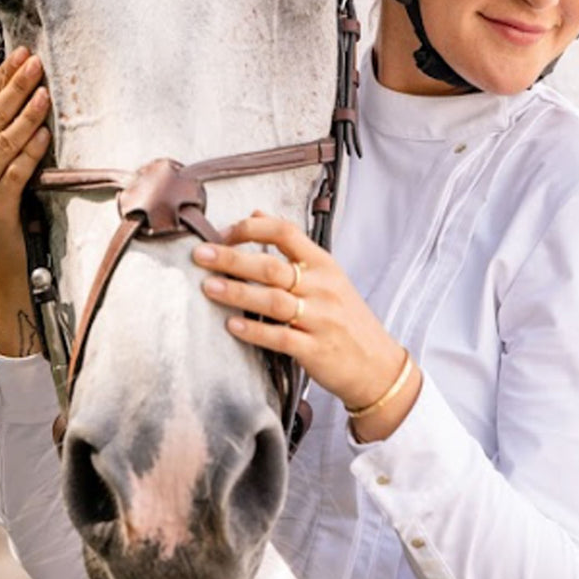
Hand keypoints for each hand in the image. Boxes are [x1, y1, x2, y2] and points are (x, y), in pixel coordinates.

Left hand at [192, 213, 421, 440]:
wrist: (377, 365)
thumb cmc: (346, 317)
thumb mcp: (327, 275)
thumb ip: (291, 246)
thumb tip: (256, 213)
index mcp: (324, 264)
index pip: (286, 232)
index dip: (252, 229)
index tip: (224, 234)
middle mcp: (322, 287)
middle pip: (272, 266)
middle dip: (232, 259)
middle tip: (201, 255)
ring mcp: (320, 319)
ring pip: (272, 300)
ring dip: (237, 293)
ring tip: (208, 287)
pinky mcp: (314, 350)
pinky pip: (280, 338)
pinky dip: (254, 331)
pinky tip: (232, 325)